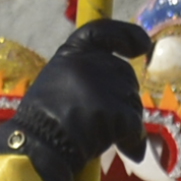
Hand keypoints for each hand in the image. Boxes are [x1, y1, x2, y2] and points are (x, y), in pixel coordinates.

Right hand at [6, 17, 151, 180]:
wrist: (37, 148)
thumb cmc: (41, 123)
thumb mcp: (56, 82)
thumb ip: (82, 74)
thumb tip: (113, 82)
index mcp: (71, 54)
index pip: (104, 31)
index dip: (126, 34)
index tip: (143, 44)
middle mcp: (89, 63)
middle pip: (124, 74)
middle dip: (123, 97)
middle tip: (105, 121)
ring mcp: (103, 86)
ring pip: (132, 100)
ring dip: (126, 120)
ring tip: (103, 137)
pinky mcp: (114, 110)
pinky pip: (135, 124)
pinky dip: (133, 140)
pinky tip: (125, 149)